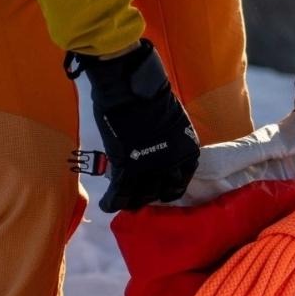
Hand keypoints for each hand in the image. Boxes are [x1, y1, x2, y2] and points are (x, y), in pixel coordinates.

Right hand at [66, 39, 199, 211]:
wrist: (132, 89)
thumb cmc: (151, 95)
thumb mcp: (172, 119)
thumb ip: (168, 137)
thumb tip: (157, 142)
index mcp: (187, 150)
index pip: (182, 179)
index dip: (169, 185)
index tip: (161, 186)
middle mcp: (172, 164)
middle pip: (163, 192)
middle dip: (152, 194)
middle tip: (141, 194)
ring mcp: (150, 169)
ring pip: (141, 197)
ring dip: (132, 200)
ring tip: (124, 201)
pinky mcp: (126, 170)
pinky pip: (119, 194)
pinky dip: (112, 202)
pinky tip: (107, 205)